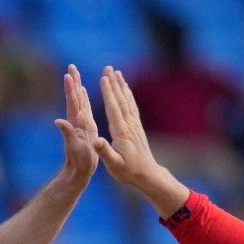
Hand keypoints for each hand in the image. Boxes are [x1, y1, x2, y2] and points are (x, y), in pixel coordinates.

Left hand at [55, 64, 99, 181]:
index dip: (71, 89)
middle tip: (71, 66)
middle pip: (74, 97)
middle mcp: (76, 121)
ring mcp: (79, 123)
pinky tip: (83, 91)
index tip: (68, 75)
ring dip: (76, 86)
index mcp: (76, 124)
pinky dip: (83, 97)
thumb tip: (57, 121)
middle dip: (73, 81)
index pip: (73, 103)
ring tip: (74, 72)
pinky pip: (84, 107)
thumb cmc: (79, 162)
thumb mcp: (74, 148)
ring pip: (78, 100)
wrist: (79, 171)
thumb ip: (66, 133)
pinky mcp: (84, 126)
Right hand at [95, 66, 165, 186]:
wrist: (147, 175)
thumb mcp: (114, 165)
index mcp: (121, 133)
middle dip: (114, 83)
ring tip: (117, 72)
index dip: (108, 93)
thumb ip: (105, 152)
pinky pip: (132, 107)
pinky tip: (126, 89)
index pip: (113, 109)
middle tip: (108, 68)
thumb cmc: (128, 172)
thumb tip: (96, 141)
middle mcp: (129, 126)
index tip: (104, 79)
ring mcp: (134, 125)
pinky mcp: (137, 127)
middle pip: (120, 100)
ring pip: (127, 101)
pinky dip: (128, 95)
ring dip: (121, 86)